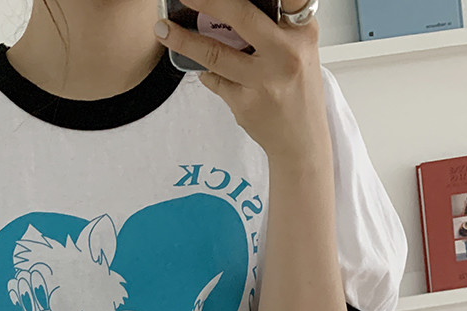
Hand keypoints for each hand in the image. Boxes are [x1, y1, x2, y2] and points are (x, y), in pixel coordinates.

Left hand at [154, 0, 329, 167]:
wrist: (301, 142)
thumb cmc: (297, 91)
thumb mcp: (297, 50)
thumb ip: (272, 28)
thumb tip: (225, 10)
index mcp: (302, 32)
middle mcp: (286, 53)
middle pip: (240, 16)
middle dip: (208, 1)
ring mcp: (264, 81)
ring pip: (215, 53)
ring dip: (183, 40)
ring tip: (164, 30)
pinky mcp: (245, 104)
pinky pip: (215, 81)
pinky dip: (207, 73)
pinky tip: (206, 71)